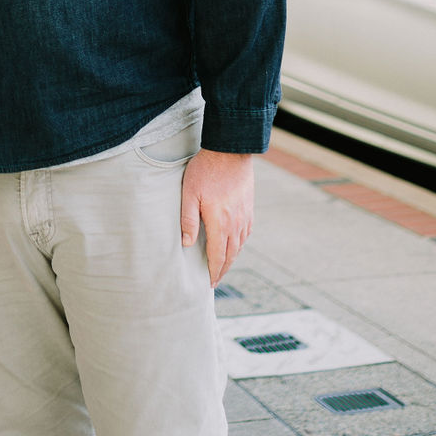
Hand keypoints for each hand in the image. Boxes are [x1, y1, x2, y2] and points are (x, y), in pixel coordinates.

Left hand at [180, 149, 253, 286]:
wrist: (230, 152)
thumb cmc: (206, 171)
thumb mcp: (189, 193)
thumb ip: (188, 220)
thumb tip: (186, 244)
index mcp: (220, 223)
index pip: (217, 255)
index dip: (213, 271)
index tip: (208, 284)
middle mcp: (236, 223)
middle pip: (231, 255)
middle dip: (222, 270)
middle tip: (215, 281)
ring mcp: (245, 216)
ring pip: (240, 245)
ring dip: (231, 259)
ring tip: (223, 266)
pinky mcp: (249, 208)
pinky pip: (246, 233)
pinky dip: (239, 244)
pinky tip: (235, 245)